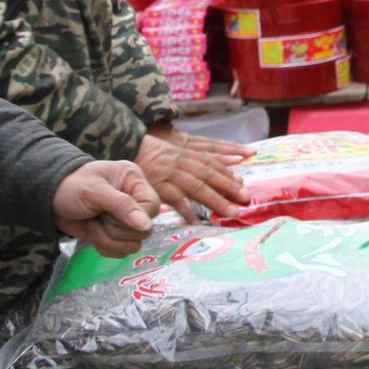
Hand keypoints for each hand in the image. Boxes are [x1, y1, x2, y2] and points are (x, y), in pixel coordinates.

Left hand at [52, 159, 162, 255]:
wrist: (50, 199)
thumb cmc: (72, 186)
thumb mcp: (95, 191)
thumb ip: (122, 206)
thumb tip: (146, 226)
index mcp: (135, 182)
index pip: (152, 207)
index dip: (135, 217)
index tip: (111, 215)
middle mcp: (135, 201)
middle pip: (143, 231)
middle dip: (116, 229)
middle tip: (99, 215)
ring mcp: (126, 221)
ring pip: (132, 245)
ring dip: (107, 239)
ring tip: (93, 223)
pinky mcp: (116, 236)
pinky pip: (120, 252)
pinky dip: (103, 246)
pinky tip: (92, 231)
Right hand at [137, 126, 251, 220]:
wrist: (124, 146)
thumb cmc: (148, 153)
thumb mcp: (169, 151)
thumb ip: (187, 160)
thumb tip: (208, 171)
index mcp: (185, 153)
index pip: (211, 161)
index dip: (227, 170)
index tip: (242, 182)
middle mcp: (181, 161)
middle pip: (209, 174)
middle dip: (229, 186)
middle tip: (245, 198)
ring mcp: (170, 173)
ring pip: (197, 187)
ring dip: (216, 200)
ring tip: (231, 212)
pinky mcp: (158, 186)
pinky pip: (176, 200)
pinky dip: (187, 211)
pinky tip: (198, 222)